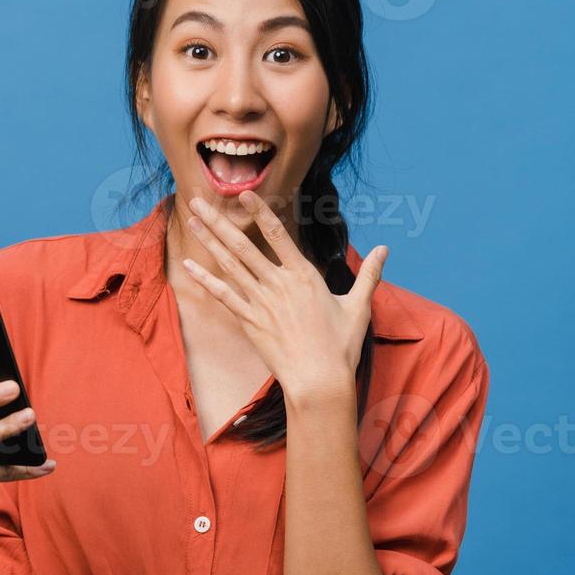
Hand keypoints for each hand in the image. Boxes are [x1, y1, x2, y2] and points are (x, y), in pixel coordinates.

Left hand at [178, 191, 387, 408]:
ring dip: (209, 241)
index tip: (244, 194)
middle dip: (218, 221)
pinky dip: (205, 279)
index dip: (260, 211)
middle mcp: (278, 284)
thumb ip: (369, 274)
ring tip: (192, 221)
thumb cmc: (340, 346)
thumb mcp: (358, 306)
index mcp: (304, 275)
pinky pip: (222, 295)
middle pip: (243, 245)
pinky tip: (188, 266)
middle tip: (197, 201)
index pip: (278, 234)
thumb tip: (386, 248)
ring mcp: (260, 302)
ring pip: (229, 264)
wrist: (318, 380)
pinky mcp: (249, 321)